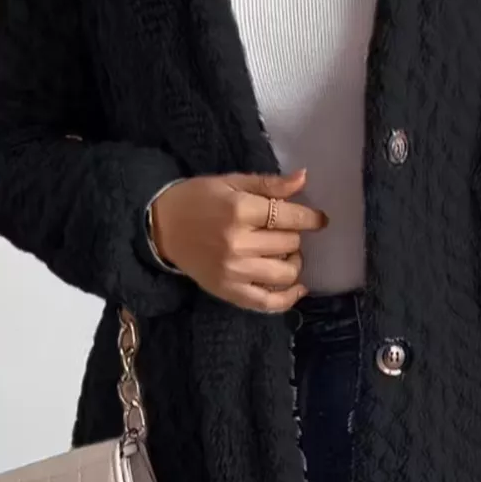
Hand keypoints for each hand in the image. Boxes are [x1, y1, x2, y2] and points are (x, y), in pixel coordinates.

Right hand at [150, 169, 325, 312]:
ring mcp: (234, 271)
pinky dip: (288, 298)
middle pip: (289, 244)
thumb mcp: (231, 182)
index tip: (319, 220)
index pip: (290, 217)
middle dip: (294, 235)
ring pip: (285, 273)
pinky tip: (297, 288)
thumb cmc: (198, 199)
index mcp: (239, 211)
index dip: (310, 218)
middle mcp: (238, 243)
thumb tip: (304, 178)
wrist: (161, 227)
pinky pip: (267, 303)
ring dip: (294, 262)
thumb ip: (269, 184)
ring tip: (285, 254)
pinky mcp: (228, 291)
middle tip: (285, 231)